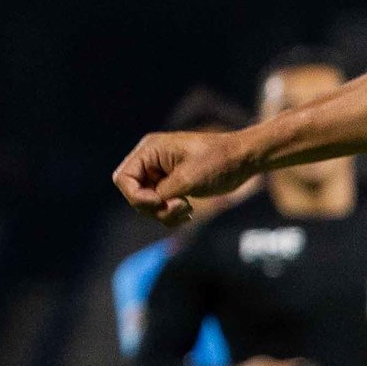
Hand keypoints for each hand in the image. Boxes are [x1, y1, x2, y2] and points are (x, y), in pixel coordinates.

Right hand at [113, 129, 261, 225]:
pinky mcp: (173, 186)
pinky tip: (188, 213)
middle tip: (181, 206)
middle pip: (134, 194)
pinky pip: (161, 207)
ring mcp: (161, 174)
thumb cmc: (219, 161)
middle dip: (155, 207)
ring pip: (148, 205)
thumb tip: (150, 204)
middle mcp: (151, 161)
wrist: (243, 159)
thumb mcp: (188, 179)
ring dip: (165, 214)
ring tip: (187, 210)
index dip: (137, 197)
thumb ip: (162, 193)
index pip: (123, 179)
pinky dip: (171, 215)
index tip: (161, 202)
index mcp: (150, 150)